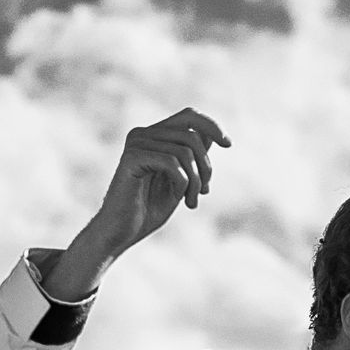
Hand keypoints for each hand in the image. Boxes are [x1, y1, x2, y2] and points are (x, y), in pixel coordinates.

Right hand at [88, 108, 230, 257]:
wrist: (121, 233)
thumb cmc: (148, 210)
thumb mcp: (179, 180)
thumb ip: (191, 157)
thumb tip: (210, 135)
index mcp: (153, 136)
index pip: (189, 116)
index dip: (211, 126)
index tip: (228, 144)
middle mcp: (143, 134)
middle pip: (192, 134)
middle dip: (205, 165)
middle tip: (204, 191)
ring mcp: (136, 144)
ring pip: (185, 151)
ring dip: (196, 181)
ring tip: (191, 201)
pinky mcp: (132, 158)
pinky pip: (172, 163)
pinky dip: (182, 183)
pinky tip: (177, 198)